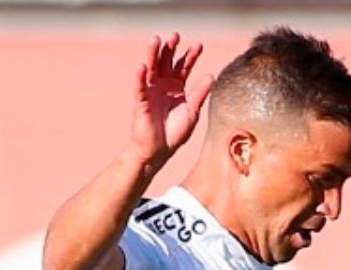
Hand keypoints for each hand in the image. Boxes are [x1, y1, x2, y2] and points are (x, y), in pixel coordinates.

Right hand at [130, 33, 213, 168]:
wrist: (158, 152)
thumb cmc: (175, 133)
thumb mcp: (192, 112)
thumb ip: (200, 94)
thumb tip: (211, 76)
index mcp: (176, 87)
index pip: (183, 67)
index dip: (190, 56)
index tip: (198, 45)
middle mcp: (163, 86)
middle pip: (166, 62)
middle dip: (170, 49)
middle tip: (175, 36)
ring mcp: (150, 92)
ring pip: (151, 69)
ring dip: (152, 54)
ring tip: (156, 40)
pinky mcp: (141, 102)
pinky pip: (139, 87)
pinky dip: (139, 77)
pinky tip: (141, 66)